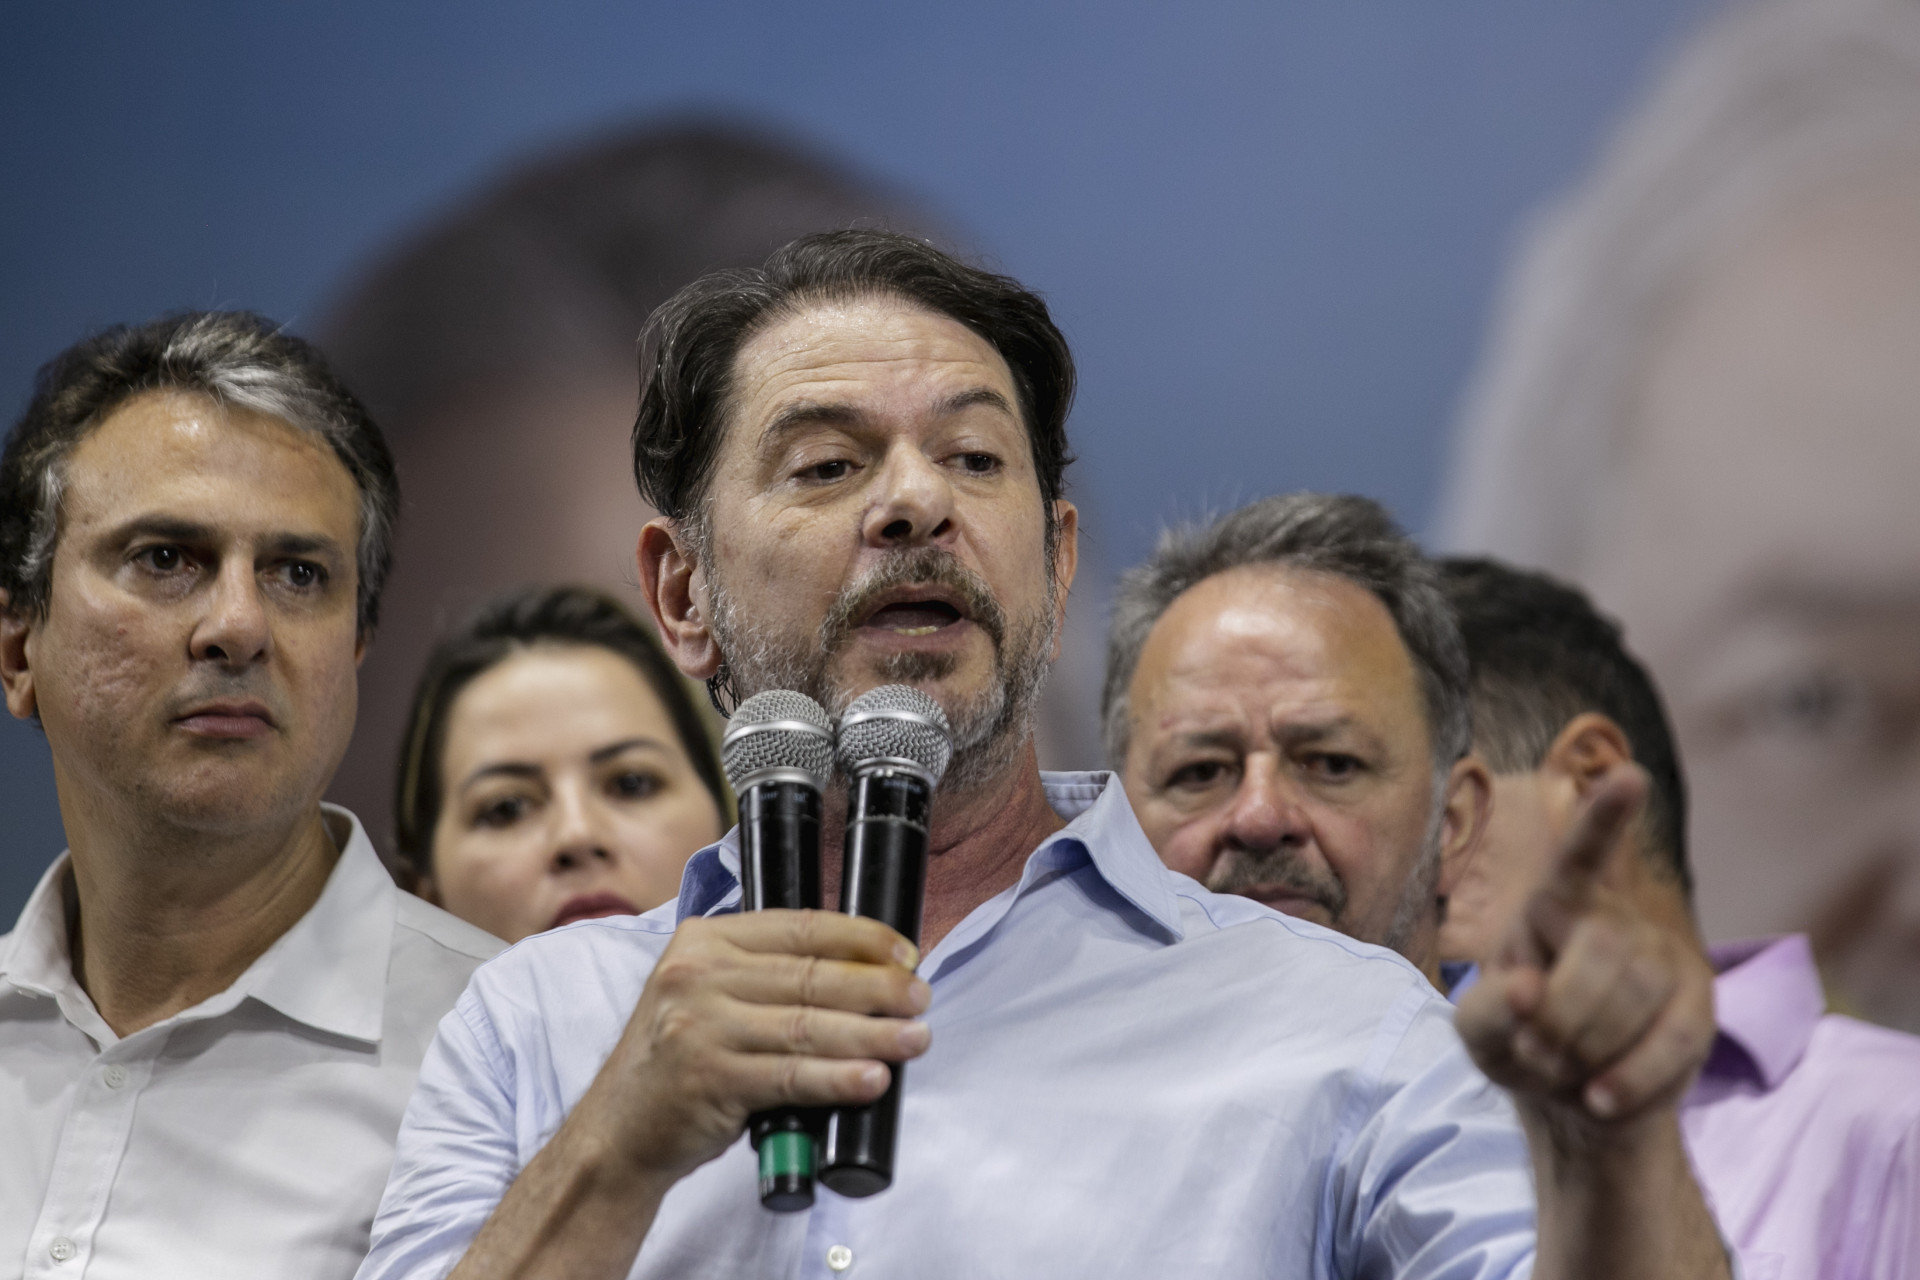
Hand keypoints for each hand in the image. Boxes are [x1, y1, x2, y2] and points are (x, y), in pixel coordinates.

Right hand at [577, 909, 930, 1184]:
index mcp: (704, 940)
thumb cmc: (681, 1058)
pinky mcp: (709, 1079)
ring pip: (808, 1026)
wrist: (619, 1128)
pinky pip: (791, 1076)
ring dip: (872, 1034)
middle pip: (811, 976)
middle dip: (878, 987)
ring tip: (914, 1040)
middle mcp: (697, 975)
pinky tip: (872, 1080)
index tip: (905, 953)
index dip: (861, 937)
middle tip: (920, 998)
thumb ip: (765, 975)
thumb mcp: (706, 993)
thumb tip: (866, 973)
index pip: (799, 927)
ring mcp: (700, 1027)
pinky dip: (838, 1078)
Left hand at [1455, 765, 1714, 1136]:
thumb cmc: (1520, 1041)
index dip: (1604, 817)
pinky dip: (1629, 1077)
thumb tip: (1524, 989)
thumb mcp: (1480, 1034)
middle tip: (1535, 1051)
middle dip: (1561, 1013)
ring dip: (1589, 1048)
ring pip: (1639, 993)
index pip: (1580, 854)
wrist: (1576, 1097)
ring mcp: (1664, 958)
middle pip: (1600, 949)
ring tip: (1562, 1070)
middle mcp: (1615, 917)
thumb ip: (1486, 1011)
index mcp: (1555, 904)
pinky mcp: (1698, 1007)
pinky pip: (1674, 1039)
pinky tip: (1597, 1097)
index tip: (1630, 776)